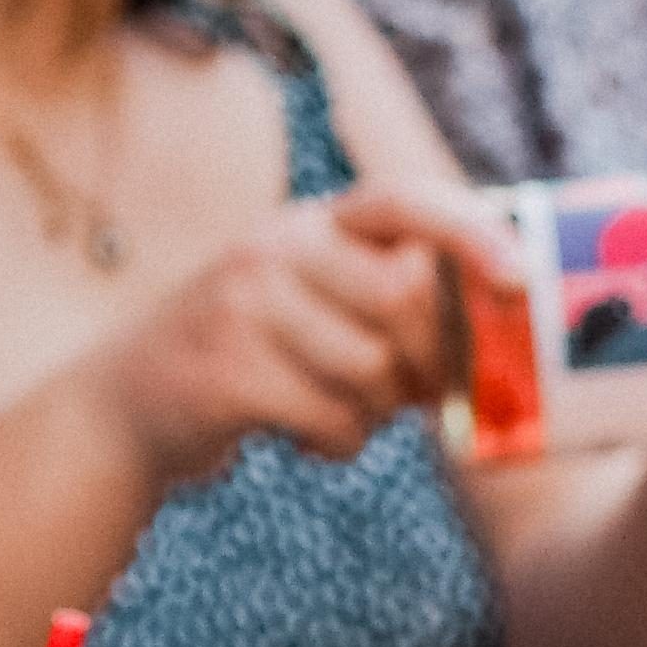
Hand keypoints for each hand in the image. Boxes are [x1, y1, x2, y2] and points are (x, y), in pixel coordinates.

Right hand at [101, 185, 518, 485]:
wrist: (127, 408)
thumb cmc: (253, 362)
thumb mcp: (309, 306)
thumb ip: (385, 299)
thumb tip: (496, 324)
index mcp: (309, 225)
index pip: (402, 201)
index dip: (469, 232)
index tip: (518, 279)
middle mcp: (277, 247)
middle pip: (405, 298)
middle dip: (428, 362)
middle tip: (411, 395)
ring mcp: (245, 304)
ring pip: (374, 370)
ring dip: (377, 415)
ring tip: (339, 414)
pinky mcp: (228, 370)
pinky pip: (333, 419)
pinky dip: (338, 445)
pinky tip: (305, 440)